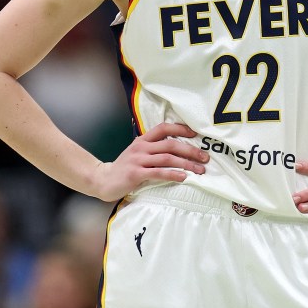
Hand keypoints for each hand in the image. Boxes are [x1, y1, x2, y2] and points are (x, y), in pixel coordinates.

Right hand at [92, 123, 207, 200]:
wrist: (103, 179)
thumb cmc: (124, 167)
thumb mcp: (137, 153)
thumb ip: (152, 148)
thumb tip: (177, 148)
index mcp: (143, 140)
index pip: (163, 128)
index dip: (180, 128)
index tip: (196, 133)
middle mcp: (141, 147)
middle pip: (170, 144)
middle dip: (190, 150)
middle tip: (205, 157)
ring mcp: (138, 160)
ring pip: (167, 158)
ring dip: (186, 164)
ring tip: (199, 170)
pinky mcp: (136, 174)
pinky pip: (158, 172)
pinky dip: (173, 174)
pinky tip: (183, 177)